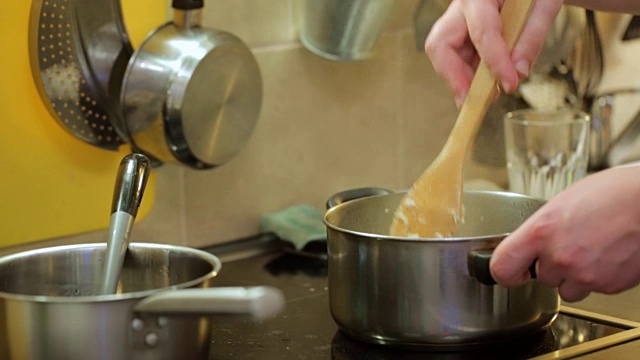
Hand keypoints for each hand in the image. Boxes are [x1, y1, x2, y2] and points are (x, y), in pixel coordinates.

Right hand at [425, 0, 563, 106]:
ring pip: (444, 56)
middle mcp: (460, 8)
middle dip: (454, 77)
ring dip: (462, 80)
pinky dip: (469, 76)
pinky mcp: (460, 36)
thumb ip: (532, 37)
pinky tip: (487, 82)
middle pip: (441, 45)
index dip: (495, 62)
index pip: (482, 32)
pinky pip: (457, 60)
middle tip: (472, 100)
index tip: (510, 85)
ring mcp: (457, 22)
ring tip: (487, 93)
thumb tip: (519, 73)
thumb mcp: (545, 6)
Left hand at [490, 165, 639, 301]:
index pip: (502, 266)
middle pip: (541, 277)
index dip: (504, 272)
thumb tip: (533, 240)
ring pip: (567, 289)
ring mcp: (584, 274)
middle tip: (569, 246)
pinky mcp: (608, 286)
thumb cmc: (615, 193)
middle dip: (551, 266)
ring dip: (573, 276)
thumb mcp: (564, 202)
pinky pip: (593, 289)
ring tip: (590, 250)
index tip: (510, 271)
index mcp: (542, 231)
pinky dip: (598, 277)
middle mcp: (560, 256)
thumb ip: (543, 227)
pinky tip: (607, 255)